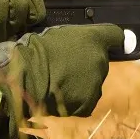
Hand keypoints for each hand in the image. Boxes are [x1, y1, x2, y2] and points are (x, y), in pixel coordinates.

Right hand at [0, 24, 123, 123]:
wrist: (25, 77)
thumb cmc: (34, 51)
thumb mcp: (57, 34)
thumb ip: (76, 39)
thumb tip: (85, 44)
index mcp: (93, 39)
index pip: (115, 35)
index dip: (114, 40)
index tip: (114, 44)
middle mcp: (101, 60)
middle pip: (100, 64)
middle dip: (87, 67)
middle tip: (65, 67)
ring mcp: (96, 83)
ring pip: (92, 84)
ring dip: (81, 85)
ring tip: (58, 83)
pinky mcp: (87, 104)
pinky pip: (84, 103)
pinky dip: (74, 101)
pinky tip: (58, 96)